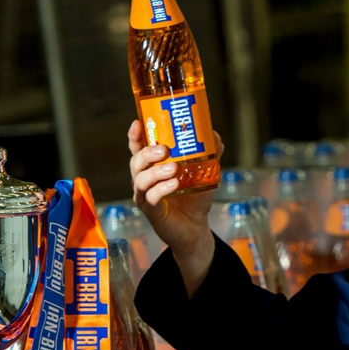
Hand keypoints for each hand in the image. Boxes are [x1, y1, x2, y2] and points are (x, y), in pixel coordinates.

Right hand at [127, 120, 222, 295]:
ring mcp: (144, 195)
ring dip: (155, 171)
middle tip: (164, 149)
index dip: (135, 135)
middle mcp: (144, 178)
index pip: (138, 147)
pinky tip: (174, 185)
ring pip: (140, 179)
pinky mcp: (151, 211)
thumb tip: (213, 134)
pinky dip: (161, 189)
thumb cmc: (194, 196)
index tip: (138, 123)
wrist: (195, 226)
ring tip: (172, 168)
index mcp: (152, 165)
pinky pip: (150, 198)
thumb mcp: (204, 172)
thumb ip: (208, 153)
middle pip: (135, 161)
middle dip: (147, 152)